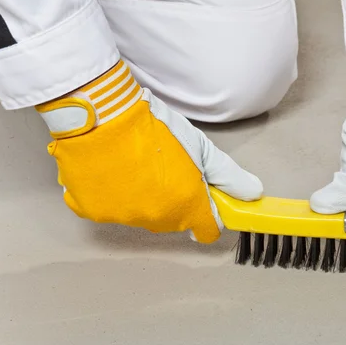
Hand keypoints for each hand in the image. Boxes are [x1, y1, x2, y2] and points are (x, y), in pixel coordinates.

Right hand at [36, 59, 261, 242]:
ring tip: (135, 163)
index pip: (208, 230)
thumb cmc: (154, 126)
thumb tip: (253, 193)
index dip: (209, 215)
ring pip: (141, 214)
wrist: (102, 114)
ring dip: (142, 198)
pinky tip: (112, 169)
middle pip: (174, 220)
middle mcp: (156, 219)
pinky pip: (110, 209)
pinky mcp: (92, 211)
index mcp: (187, 205)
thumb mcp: (200, 147)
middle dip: (175, 200)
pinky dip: (112, 195)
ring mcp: (123, 217)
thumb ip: (229, 175)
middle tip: (166, 168)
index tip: (205, 199)